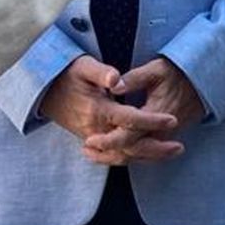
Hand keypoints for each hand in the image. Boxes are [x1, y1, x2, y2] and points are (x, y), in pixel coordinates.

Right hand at [38, 56, 178, 156]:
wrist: (44, 89)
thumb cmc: (67, 74)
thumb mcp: (83, 66)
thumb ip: (101, 72)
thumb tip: (116, 79)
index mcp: (97, 109)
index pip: (129, 119)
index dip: (151, 120)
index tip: (172, 119)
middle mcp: (95, 128)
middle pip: (129, 146)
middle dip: (156, 148)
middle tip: (180, 147)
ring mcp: (92, 137)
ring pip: (122, 155)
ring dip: (147, 156)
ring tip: (171, 152)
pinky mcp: (91, 140)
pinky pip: (113, 156)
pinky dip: (131, 158)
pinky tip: (148, 157)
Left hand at [82, 57, 205, 165]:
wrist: (201, 82)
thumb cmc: (176, 73)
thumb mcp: (156, 70)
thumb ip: (134, 78)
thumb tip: (113, 85)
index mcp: (156, 114)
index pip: (129, 136)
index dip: (108, 141)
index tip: (89, 140)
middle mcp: (161, 130)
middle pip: (131, 151)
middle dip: (107, 153)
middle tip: (86, 148)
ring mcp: (164, 136)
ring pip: (137, 156)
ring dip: (114, 158)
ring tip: (92, 155)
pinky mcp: (165, 138)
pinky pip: (144, 153)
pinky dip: (127, 156)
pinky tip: (112, 154)